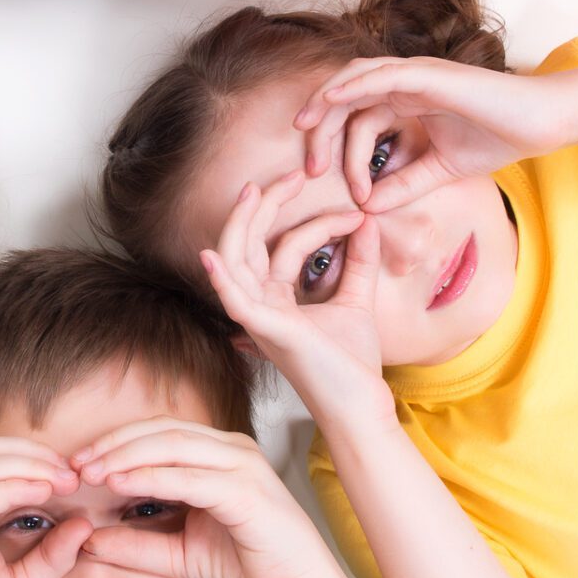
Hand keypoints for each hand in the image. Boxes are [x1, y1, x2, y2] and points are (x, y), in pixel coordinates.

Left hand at [70, 419, 346, 577]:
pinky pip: (191, 476)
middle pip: (161, 430)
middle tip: (74, 462)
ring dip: (126, 454)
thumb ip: (137, 544)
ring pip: (173, 444)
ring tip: (90, 470)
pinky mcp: (248, 490)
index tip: (77, 463)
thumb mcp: (180, 554)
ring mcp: (243, 464)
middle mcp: (233, 449)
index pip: (159, 433)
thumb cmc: (249, 565)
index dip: (115, 443)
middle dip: (113, 443)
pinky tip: (120, 484)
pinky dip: (151, 476)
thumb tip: (88, 540)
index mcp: (219, 454)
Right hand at [199, 171, 393, 429]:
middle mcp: (262, 305)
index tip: (358, 216)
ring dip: (242, 223)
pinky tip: (211, 256)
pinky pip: (234, 301)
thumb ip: (359, 263)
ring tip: (255, 191)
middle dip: (266, 205)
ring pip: (236, 261)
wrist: (362, 403)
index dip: (320, 223)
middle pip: (250, 243)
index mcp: (278, 299)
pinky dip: (221, 278)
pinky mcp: (267, 330)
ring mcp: (259, 318)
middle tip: (291, 174)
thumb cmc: (353, 363)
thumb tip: (367, 223)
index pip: (286, 246)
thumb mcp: (358, 301)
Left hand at [295, 57, 576, 212]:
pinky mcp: (429, 73)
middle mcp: (404, 84)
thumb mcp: (440, 170)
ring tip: (305, 128)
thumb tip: (369, 208)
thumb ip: (404, 185)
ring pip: (354, 80)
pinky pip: (379, 75)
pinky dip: (351, 84)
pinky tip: (330, 101)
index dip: (339, 151)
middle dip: (321, 130)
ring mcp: (415, 74)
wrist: (543, 122)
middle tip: (310, 168)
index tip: (337, 187)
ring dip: (325, 102)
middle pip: (345, 99)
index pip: (356, 119)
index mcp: (405, 103)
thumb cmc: (498, 138)